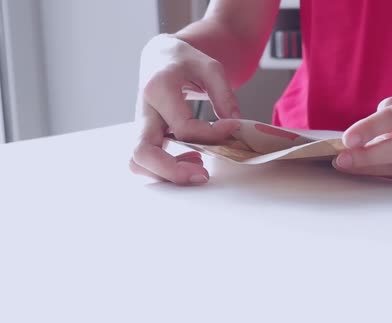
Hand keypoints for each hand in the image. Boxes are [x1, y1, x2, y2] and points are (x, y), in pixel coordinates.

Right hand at [129, 34, 239, 184]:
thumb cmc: (184, 61)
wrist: (160, 57)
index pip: (183, 127)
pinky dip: (165, 170)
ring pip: (137, 162)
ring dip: (167, 174)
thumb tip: (233, 124)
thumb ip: (224, 95)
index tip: (233, 127)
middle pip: (143, 152)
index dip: (211, 134)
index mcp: (158, 89)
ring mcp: (141, 126)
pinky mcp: (145, 136)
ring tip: (198, 167)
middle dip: (173, 171)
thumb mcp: (211, 67)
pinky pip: (146, 162)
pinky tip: (192, 159)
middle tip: (203, 175)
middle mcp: (144, 111)